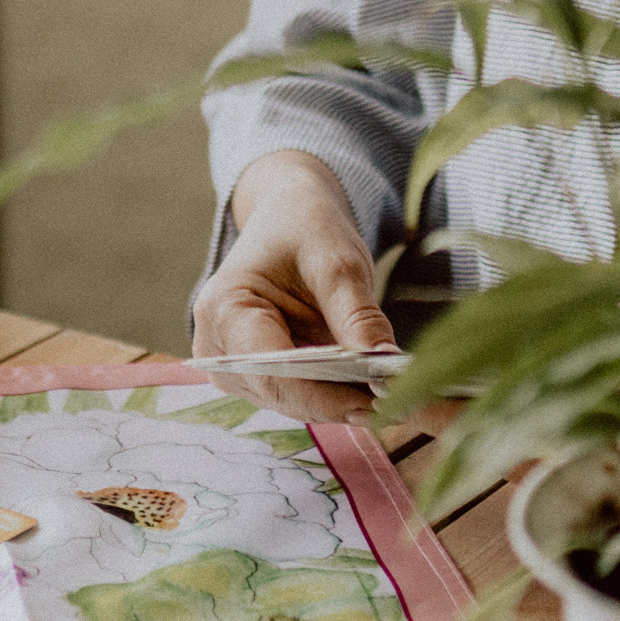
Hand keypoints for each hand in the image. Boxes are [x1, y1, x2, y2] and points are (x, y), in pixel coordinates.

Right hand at [191, 154, 395, 426]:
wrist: (288, 218)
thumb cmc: (305, 231)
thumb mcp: (338, 263)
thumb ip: (357, 316)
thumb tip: (387, 370)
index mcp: (224, 309)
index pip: (273, 372)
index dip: (324, 394)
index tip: (378, 402)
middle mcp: (217, 347)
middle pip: (283, 394)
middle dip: (340, 400)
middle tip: (401, 402)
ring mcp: (233, 367)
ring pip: (293, 402)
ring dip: (341, 400)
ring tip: (392, 395)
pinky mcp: (254, 377)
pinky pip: (298, 396)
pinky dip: (334, 393)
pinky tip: (369, 387)